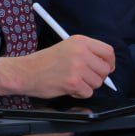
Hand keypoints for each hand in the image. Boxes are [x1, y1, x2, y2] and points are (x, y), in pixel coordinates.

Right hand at [0, 34, 114, 98]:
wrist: (26, 72)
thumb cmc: (44, 61)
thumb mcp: (67, 47)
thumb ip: (86, 52)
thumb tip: (105, 64)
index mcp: (80, 41)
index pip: (108, 51)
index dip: (109, 62)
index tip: (106, 68)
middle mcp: (81, 52)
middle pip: (105, 69)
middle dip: (98, 77)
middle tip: (86, 78)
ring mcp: (78, 67)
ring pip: (98, 82)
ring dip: (88, 86)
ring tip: (74, 81)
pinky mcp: (73, 82)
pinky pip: (88, 93)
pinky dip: (80, 94)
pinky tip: (69, 88)